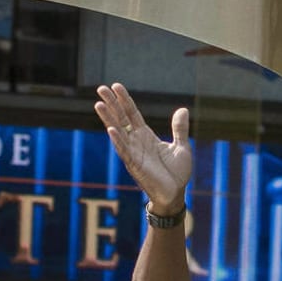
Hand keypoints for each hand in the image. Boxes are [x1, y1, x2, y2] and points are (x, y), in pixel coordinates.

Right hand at [94, 83, 192, 209]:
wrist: (175, 194)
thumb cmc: (176, 173)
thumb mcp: (181, 147)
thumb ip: (179, 129)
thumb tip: (182, 109)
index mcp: (146, 136)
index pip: (132, 114)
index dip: (125, 100)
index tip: (116, 86)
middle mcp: (136, 142)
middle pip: (121, 118)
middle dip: (112, 104)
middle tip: (100, 88)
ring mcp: (133, 152)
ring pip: (118, 132)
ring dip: (108, 118)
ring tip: (98, 104)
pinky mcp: (134, 165)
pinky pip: (124, 150)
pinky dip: (118, 139)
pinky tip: (110, 129)